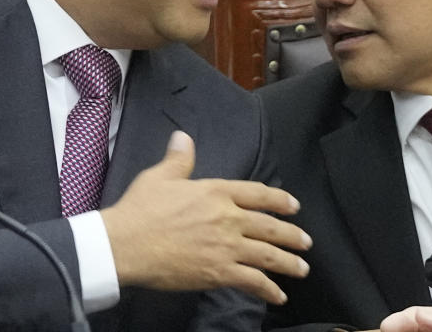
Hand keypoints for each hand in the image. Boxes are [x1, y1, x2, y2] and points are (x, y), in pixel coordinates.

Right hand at [101, 130, 311, 304]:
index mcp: (216, 192)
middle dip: (292, 235)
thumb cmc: (140, 209)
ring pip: (268, 255)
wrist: (126, 244)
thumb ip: (178, 159)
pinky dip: (269, 289)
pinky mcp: (219, 273)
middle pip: (270, 226)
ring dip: (289, 263)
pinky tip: (278, 295)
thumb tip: (183, 137)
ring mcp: (226, 247)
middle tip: (306, 242)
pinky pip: (252, 282)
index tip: (293, 206)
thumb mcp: (159, 177)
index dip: (279, 200)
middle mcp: (228, 218)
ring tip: (302, 268)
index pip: (257, 194)